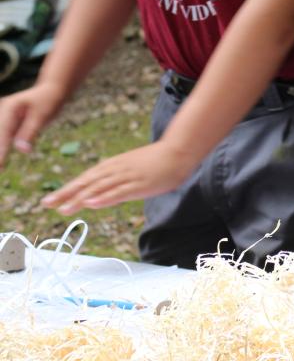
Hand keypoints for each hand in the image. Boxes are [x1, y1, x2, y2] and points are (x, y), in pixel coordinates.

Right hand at [0, 82, 66, 165]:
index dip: (1, 150)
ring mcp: (4, 117)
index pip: (3, 132)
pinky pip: (3, 137)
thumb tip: (22, 150)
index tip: (0, 165)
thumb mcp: (42, 116)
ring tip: (0, 170)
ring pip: (0, 136)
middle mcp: (3, 112)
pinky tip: (1, 164)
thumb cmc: (49, 101)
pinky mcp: (9, 123)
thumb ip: (30, 132)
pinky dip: (2, 148)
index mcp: (9, 108)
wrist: (52, 91)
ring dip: (0, 152)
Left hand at [41, 140, 196, 213]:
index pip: (85, 179)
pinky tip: (92, 204)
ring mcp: (127, 177)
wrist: (178, 151)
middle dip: (66, 194)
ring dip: (80, 199)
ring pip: (99, 189)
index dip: (67, 190)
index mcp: (113, 166)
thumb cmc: (158, 160)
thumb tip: (106, 192)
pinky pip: (119, 192)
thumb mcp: (133, 168)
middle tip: (47, 204)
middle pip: (87, 183)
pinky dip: (104, 198)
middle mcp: (116, 170)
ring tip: (63, 208)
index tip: (51, 200)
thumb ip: (118, 180)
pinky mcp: (139, 184)